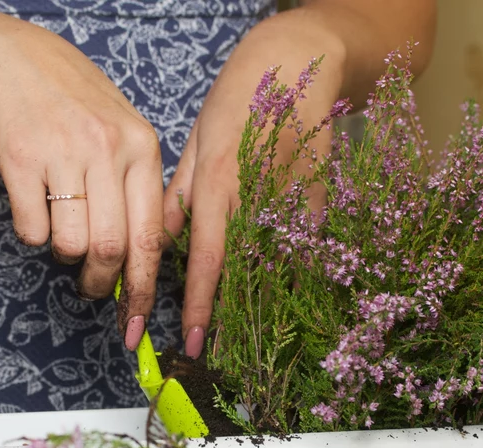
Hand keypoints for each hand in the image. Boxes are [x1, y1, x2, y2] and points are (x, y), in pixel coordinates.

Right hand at [0, 13, 164, 350]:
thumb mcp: (122, 133)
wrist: (11, 59)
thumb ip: (137, 188)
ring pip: (71, 244)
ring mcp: (62, 152)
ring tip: (61, 235)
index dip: (144, 289)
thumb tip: (143, 261)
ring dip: (65, 256)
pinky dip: (33, 235)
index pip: (150, 237)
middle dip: (103, 285)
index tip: (137, 321)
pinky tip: (35, 209)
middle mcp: (106, 149)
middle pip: (111, 248)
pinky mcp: (19, 158)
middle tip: (93, 289)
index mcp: (142, 147)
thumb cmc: (72, 103)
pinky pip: (32, 229)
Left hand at [164, 8, 345, 357]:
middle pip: (243, 274)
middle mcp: (254, 197)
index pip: (205, 260)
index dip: (200, 305)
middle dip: (230, 317)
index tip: (194, 340)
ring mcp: (292, 197)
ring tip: (250, 335)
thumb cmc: (240, 96)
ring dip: (262, 303)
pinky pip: (304, 245)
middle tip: (219, 351)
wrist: (299, 60)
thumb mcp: (198, 140)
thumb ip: (182, 194)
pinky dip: (294, 270)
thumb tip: (162, 240)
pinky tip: (286, 293)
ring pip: (276, 266)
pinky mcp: (320, 194)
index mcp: (217, 184)